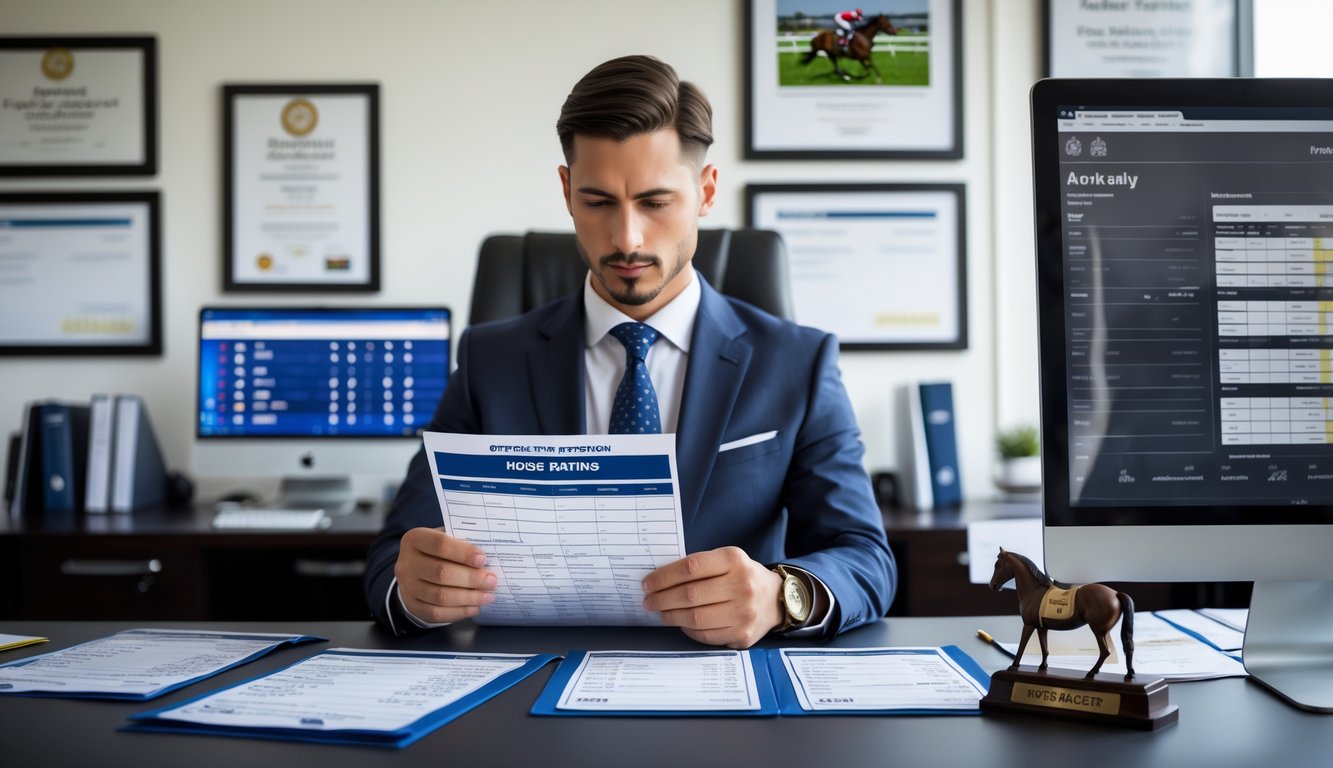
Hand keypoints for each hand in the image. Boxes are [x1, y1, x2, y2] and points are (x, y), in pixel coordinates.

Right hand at [394, 527, 496, 623]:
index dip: (463, 553)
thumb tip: (489, 557)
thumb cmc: (439, 551)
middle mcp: (407, 563)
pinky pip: (437, 613)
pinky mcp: (413, 606)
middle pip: (441, 572)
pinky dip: (460, 612)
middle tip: (491, 581)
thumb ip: (463, 543)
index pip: (440, 544)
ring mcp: (407, 587)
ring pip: (440, 596)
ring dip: (469, 597)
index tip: (483, 559)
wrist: (416, 570)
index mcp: (415, 539)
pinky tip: (475, 607)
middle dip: (471, 578)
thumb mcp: (447, 538)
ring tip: (487, 595)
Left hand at [641, 546, 783, 648]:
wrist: (776, 599)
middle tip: (648, 601)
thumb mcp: (727, 560)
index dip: (664, 577)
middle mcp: (742, 585)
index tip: (648, 583)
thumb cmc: (743, 577)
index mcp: (734, 560)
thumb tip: (660, 580)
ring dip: (671, 616)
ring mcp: (743, 612)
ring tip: (660, 612)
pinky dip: (687, 630)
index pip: (690, 567)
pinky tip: (680, 623)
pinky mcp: (742, 635)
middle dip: (662, 599)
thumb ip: (699, 567)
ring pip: (695, 618)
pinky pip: (705, 635)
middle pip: (690, 595)